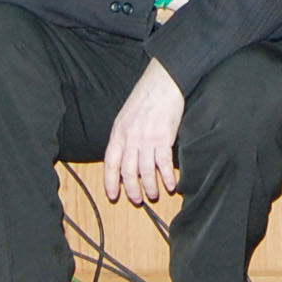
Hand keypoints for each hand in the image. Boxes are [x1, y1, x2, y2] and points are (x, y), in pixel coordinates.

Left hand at [99, 58, 185, 204]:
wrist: (163, 82)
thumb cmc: (146, 96)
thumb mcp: (126, 115)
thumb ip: (124, 135)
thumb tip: (126, 155)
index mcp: (118, 133)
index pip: (110, 163)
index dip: (110, 182)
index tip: (113, 195)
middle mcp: (130, 139)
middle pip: (128, 172)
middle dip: (132, 190)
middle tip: (137, 200)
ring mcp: (146, 139)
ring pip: (145, 172)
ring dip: (150, 187)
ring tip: (154, 194)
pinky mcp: (163, 138)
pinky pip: (163, 164)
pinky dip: (167, 177)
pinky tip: (171, 184)